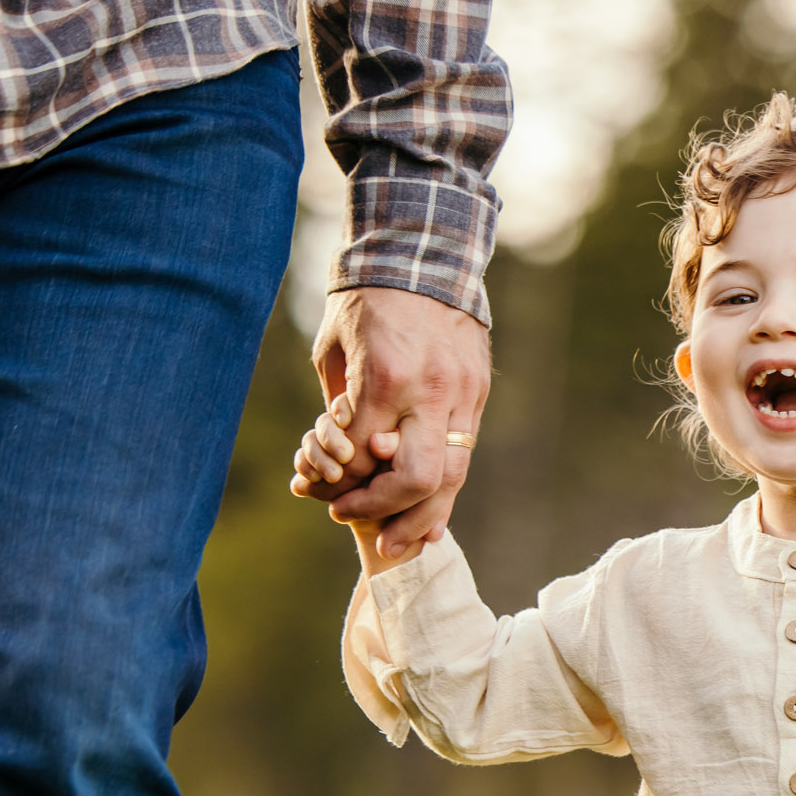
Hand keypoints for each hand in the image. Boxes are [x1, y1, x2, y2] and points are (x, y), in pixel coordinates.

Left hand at [294, 287, 491, 558]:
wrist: (424, 252)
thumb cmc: (366, 300)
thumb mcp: (335, 350)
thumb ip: (339, 408)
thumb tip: (332, 463)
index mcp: (384, 375)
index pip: (360, 454)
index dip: (335, 481)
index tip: (317, 490)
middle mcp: (429, 390)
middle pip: (413, 477)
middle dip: (379, 508)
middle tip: (348, 518)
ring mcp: (462, 394)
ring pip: (450, 477)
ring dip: (420, 517)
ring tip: (399, 544)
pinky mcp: (478, 394)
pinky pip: (464, 456)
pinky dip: (444, 493)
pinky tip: (429, 521)